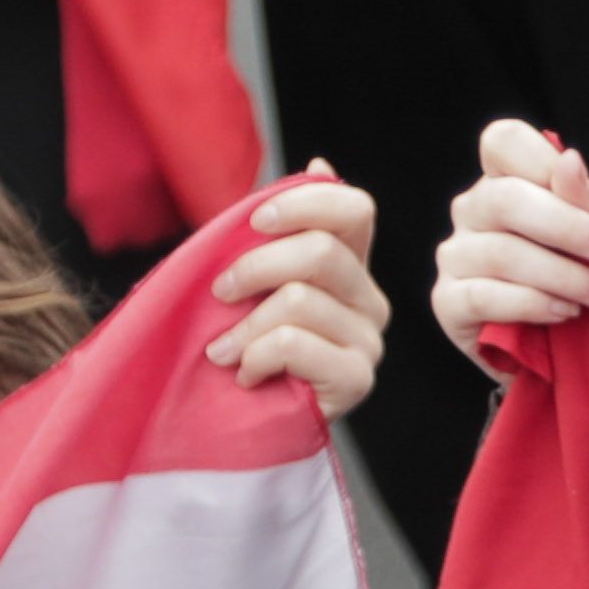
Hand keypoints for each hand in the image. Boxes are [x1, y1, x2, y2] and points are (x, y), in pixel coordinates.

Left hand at [207, 171, 390, 416]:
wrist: (230, 423)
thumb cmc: (240, 343)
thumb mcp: (251, 280)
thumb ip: (278, 228)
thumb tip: (321, 164)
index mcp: (347, 266)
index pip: (354, 209)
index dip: (307, 202)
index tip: (256, 221)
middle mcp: (368, 300)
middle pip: (320, 252)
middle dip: (254, 268)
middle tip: (219, 293)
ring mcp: (367, 341)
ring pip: (300, 301)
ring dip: (244, 327)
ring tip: (223, 352)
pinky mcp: (357, 379)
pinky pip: (294, 344)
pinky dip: (255, 357)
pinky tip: (247, 375)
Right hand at [431, 116, 588, 356]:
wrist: (576, 349)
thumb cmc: (587, 277)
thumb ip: (585, 202)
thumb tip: (570, 160)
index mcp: (506, 179)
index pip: (503, 141)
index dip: (544, 163)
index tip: (587, 201)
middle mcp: (471, 210)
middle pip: (503, 199)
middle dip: (567, 229)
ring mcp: (454, 255)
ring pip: (500, 253)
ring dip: (561, 275)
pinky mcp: (447, 302)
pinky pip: (483, 296)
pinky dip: (532, 304)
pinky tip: (565, 312)